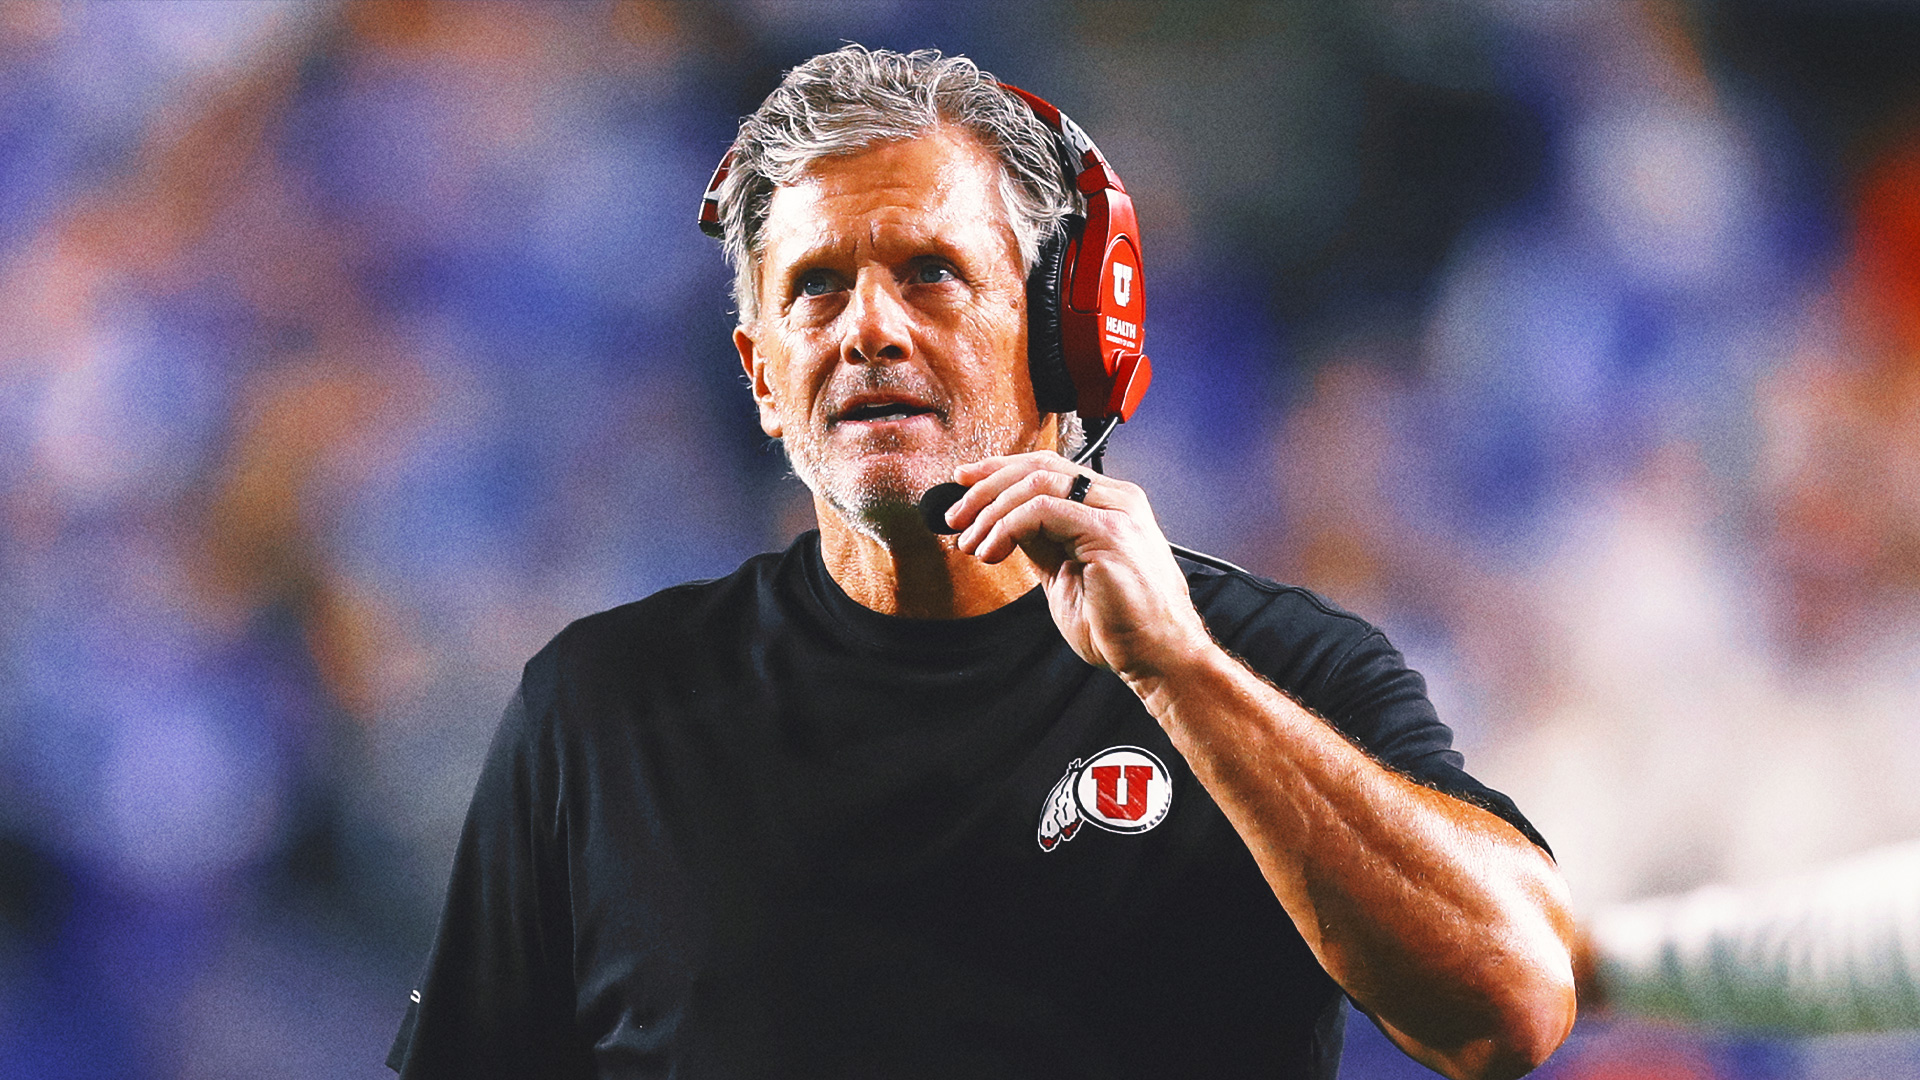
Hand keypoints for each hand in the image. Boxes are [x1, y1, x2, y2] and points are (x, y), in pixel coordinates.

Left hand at [946, 452, 1211, 677]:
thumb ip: (1042, 543)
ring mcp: (1117, 514)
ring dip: (991, 510)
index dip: (1000, 471)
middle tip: (956, 515)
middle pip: (1039, 466)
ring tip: (972, 542)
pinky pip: (1042, 511)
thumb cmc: (1122, 625)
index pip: (1048, 468)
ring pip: (1036, 483)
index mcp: (1112, 505)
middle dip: (986, 486)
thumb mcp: (1067, 573)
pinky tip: (993, 550)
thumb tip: (1004, 525)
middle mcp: (1118, 501)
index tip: (965, 484)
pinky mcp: (1109, 534)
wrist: (1159, 657)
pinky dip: (1007, 527)